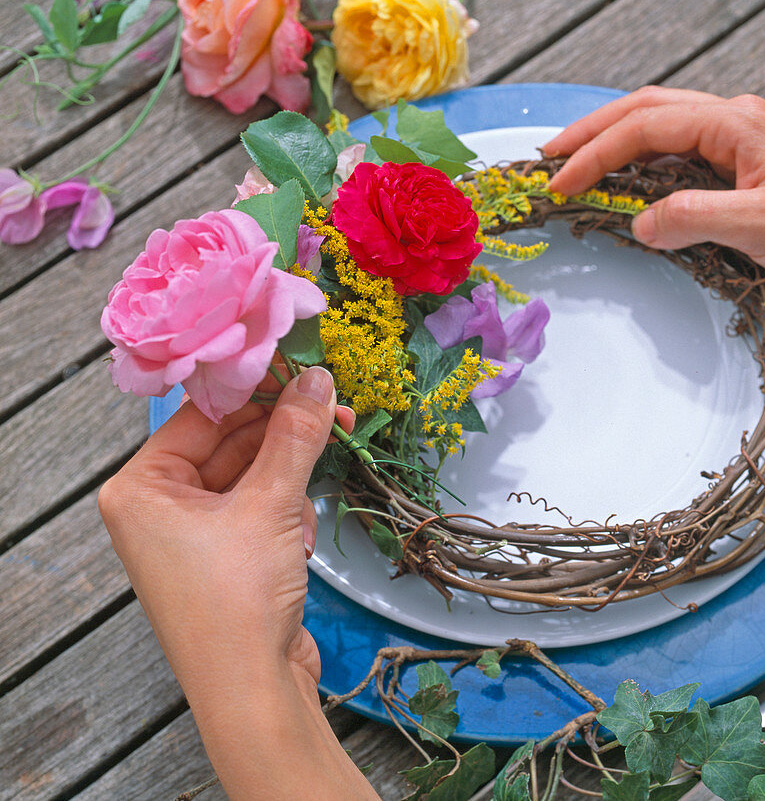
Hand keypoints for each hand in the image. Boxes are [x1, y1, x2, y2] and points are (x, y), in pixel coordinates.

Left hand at [99, 367, 375, 798]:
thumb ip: (295, 437)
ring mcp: (194, 534)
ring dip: (292, 466)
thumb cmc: (238, 600)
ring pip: (252, 473)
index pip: (203, 414)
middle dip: (284, 427)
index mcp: (142, 488)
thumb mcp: (270, 506)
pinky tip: (307, 516)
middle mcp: (160, 507)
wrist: (253, 688)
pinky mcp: (228, 556)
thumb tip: (317, 377)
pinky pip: (261, 505)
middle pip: (230, 441)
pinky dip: (289, 503)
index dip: (256, 387)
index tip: (304, 363)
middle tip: (335, 403)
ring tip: (334, 443)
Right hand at [545, 86, 764, 400]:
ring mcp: (743, 143)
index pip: (646, 126)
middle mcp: (736, 121)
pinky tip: (630, 186)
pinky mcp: (749, 170)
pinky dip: (646, 167)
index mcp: (736, 122)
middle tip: (549, 157)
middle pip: (648, 110)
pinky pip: (684, 157)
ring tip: (576, 165)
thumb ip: (690, 218)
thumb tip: (638, 222)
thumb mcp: (758, 229)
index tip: (559, 184)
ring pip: (664, 128)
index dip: (595, 153)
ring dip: (617, 144)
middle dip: (594, 132)